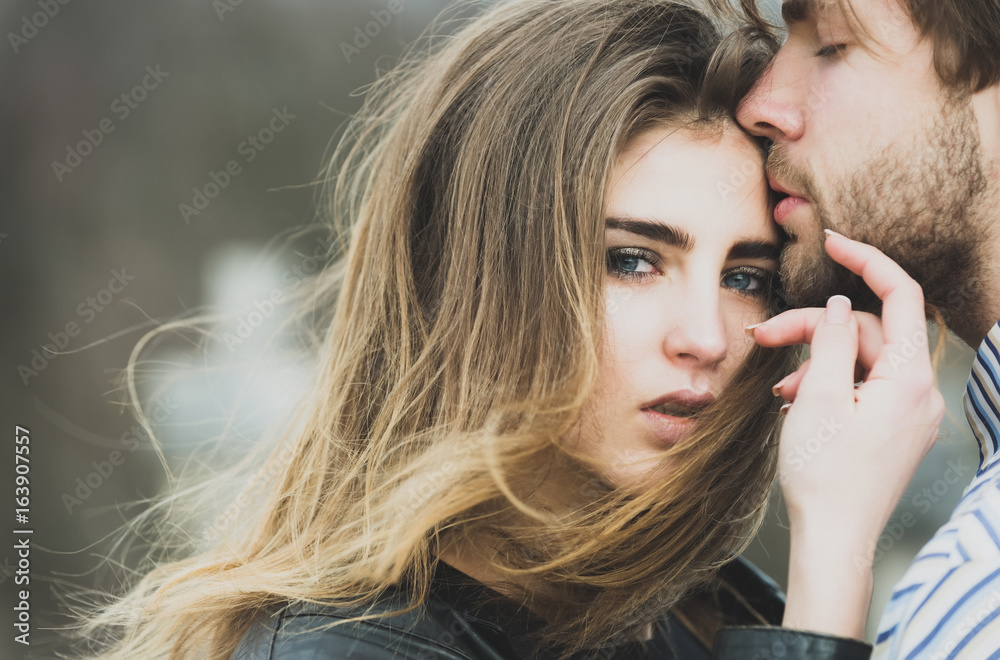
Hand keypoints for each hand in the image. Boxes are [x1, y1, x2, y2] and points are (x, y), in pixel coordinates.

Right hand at [748, 230, 944, 639]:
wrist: (834, 540)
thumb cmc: (825, 475)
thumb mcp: (816, 396)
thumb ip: (826, 340)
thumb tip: (834, 303)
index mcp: (907, 377)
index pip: (899, 296)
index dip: (866, 262)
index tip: (832, 243)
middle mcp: (918, 391)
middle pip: (864, 331)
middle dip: (814, 328)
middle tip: (765, 337)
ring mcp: (908, 412)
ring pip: (858, 360)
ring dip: (816, 361)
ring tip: (778, 384)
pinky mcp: (893, 429)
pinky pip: (862, 387)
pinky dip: (828, 385)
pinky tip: (795, 400)